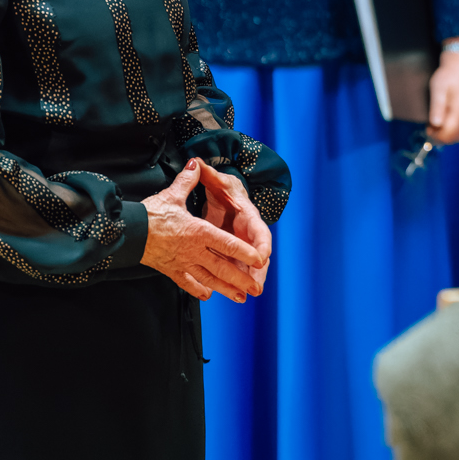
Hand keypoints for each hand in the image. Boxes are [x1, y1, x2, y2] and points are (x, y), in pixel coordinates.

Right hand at [142, 160, 268, 302]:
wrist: (127, 232)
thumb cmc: (150, 214)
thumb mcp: (171, 194)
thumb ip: (188, 180)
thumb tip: (196, 163)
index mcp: (198, 231)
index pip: (228, 244)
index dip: (245, 252)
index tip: (260, 260)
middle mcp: (194, 250)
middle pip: (222, 267)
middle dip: (240, 279)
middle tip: (255, 289)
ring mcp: (182, 263)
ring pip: (208, 279)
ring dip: (225, 289)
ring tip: (239, 297)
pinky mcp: (171, 270)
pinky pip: (187, 283)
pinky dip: (198, 290)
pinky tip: (208, 295)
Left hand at [198, 163, 271, 292]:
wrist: (225, 196)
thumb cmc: (224, 190)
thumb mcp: (217, 181)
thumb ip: (208, 174)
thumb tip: (196, 162)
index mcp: (248, 216)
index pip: (260, 231)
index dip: (261, 245)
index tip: (262, 257)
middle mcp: (247, 233)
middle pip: (257, 255)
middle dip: (257, 272)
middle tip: (256, 287)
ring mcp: (240, 244)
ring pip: (246, 265)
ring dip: (245, 281)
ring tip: (244, 296)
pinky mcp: (231, 253)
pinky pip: (233, 268)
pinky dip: (231, 281)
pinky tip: (228, 293)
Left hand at [425, 48, 458, 145]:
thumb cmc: (449, 76)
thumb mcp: (438, 89)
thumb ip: (437, 108)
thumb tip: (436, 124)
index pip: (447, 136)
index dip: (435, 135)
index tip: (428, 126)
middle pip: (452, 139)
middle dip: (440, 135)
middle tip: (431, 123)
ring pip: (457, 136)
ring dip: (446, 132)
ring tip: (438, 118)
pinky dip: (453, 129)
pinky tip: (447, 118)